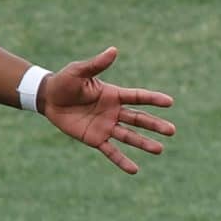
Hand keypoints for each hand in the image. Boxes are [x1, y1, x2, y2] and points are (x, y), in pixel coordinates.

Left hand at [40, 47, 174, 174]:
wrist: (48, 98)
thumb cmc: (64, 82)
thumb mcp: (79, 71)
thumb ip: (96, 64)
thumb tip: (113, 50)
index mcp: (113, 94)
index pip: (138, 97)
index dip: (153, 99)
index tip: (169, 102)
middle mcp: (113, 111)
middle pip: (139, 119)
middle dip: (155, 125)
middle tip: (172, 131)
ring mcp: (106, 126)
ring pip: (129, 136)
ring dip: (144, 143)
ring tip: (159, 149)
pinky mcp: (95, 139)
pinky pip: (111, 151)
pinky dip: (122, 161)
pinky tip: (134, 170)